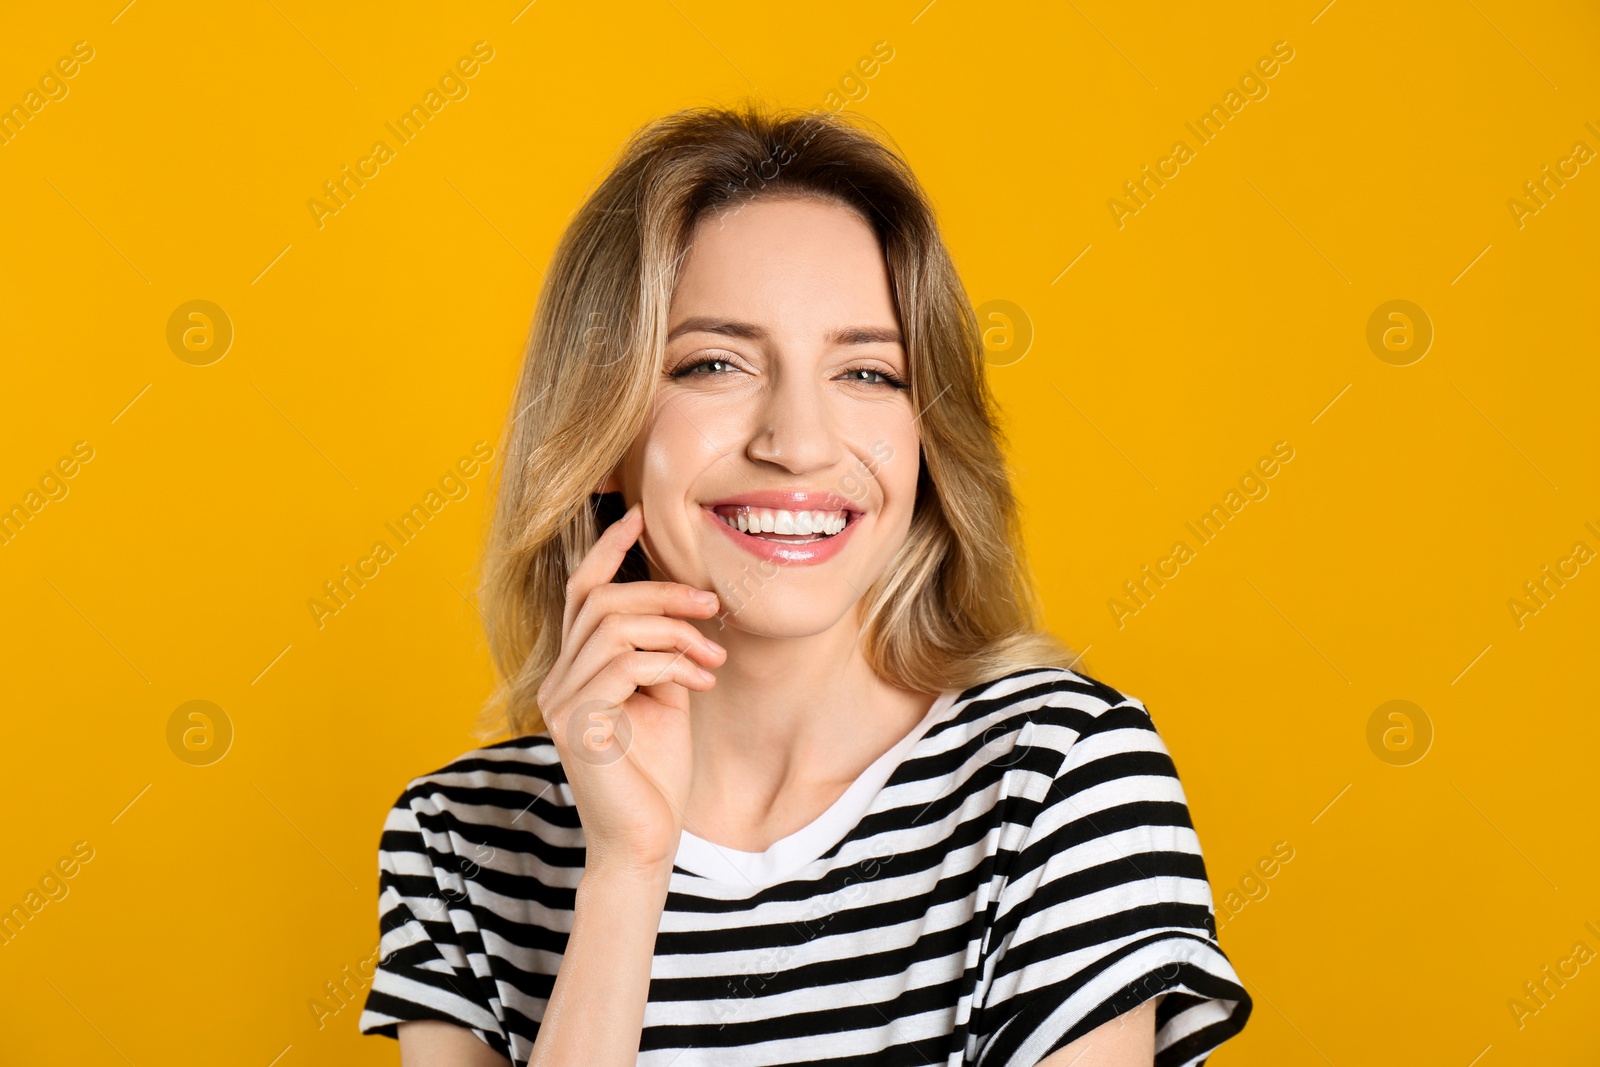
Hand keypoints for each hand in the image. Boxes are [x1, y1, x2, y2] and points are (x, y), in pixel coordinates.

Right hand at [536, 501, 723, 878]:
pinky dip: (671, 664)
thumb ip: (662, 654)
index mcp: (576, 670)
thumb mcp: (666, 699)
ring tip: (713, 659)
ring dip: (675, 632)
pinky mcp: (576, 725)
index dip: (606, 551)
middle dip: (661, 591)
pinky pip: (623, 665)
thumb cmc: (658, 776)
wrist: (646, 843)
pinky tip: (701, 685)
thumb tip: (684, 612)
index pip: (581, 594)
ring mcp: (561, 703)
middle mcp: (558, 681)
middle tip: (713, 604)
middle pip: (600, 601)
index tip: (638, 518)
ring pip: (615, 627)